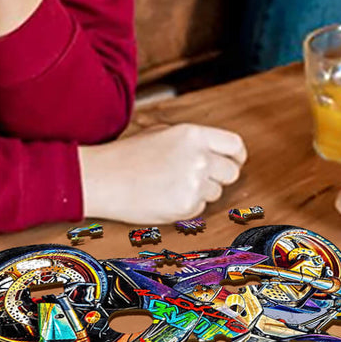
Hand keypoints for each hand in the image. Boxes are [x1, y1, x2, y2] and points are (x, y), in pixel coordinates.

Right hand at [79, 123, 247, 222]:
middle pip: (231, 172)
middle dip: (219, 176)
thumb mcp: (163, 133)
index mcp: (194, 135)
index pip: (234, 145)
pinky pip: (200, 208)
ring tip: (171, 185)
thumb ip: (194, 141)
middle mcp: (199, 158)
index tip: (234, 162)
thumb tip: (217, 152)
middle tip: (199, 178)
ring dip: (200, 192)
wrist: (103, 178)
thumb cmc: (127, 155)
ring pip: (216, 192)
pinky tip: (165, 197)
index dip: (236, 156)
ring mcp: (195, 183)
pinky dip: (187, 206)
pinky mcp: (186, 206)